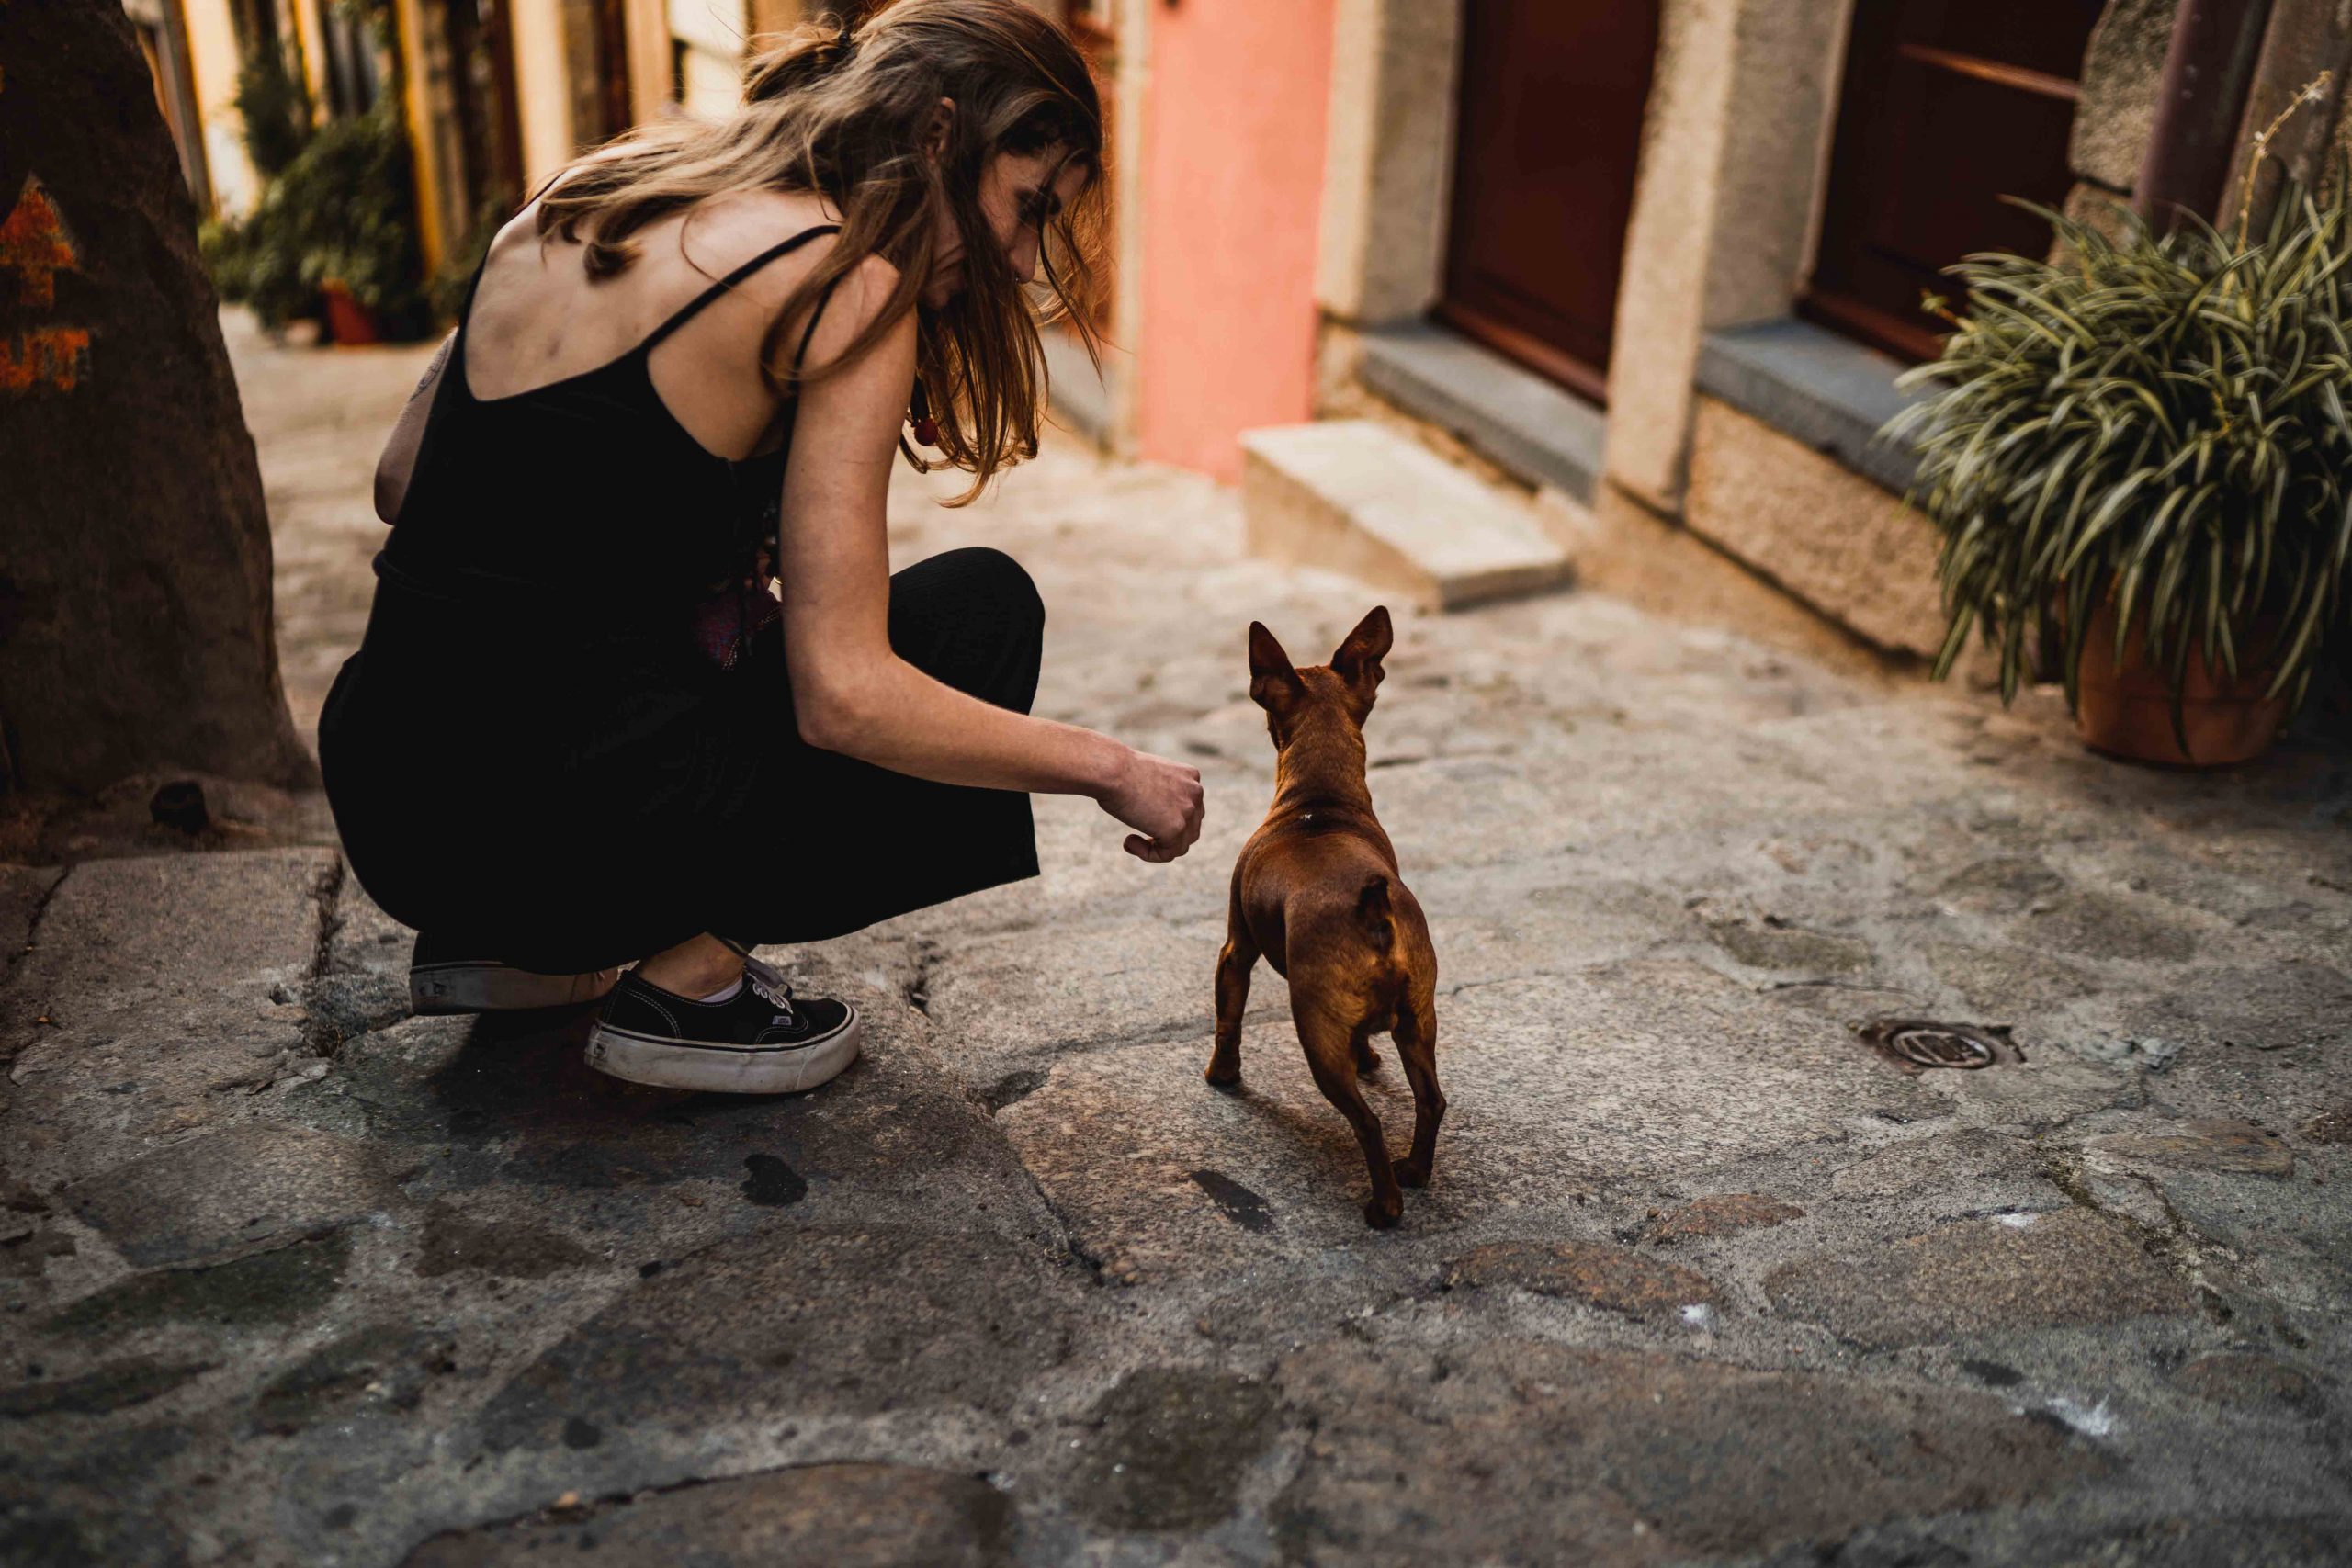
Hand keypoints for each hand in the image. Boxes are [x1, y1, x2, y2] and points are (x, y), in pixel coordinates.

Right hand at [1099, 746, 1204, 861]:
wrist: (1112, 769)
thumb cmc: (1118, 770)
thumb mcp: (1148, 778)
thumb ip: (1161, 794)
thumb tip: (1159, 817)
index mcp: (1190, 776)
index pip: (1190, 809)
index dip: (1168, 821)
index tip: (1144, 821)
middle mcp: (1195, 792)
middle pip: (1190, 828)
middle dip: (1166, 837)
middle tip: (1139, 837)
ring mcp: (1188, 811)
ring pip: (1181, 845)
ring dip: (1157, 848)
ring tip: (1131, 841)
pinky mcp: (1176, 829)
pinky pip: (1167, 854)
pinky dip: (1148, 854)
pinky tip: (1128, 841)